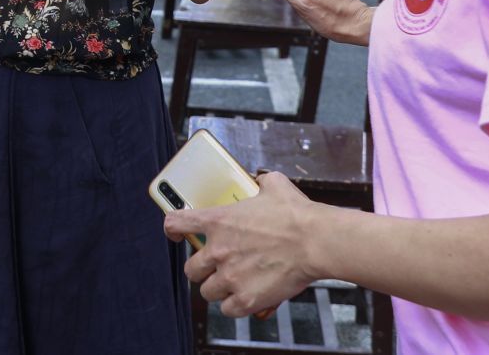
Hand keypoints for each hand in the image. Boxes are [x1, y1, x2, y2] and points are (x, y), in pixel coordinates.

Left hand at [165, 172, 326, 317]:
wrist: (317, 242)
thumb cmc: (297, 215)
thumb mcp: (274, 186)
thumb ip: (260, 182)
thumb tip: (260, 180)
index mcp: (219, 221)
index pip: (177, 224)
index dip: (172, 229)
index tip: (174, 234)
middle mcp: (218, 250)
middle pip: (191, 269)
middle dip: (202, 269)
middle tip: (215, 266)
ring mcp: (230, 277)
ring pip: (207, 291)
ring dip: (218, 288)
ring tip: (233, 283)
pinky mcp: (246, 299)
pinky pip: (228, 309)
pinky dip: (235, 305)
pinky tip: (245, 297)